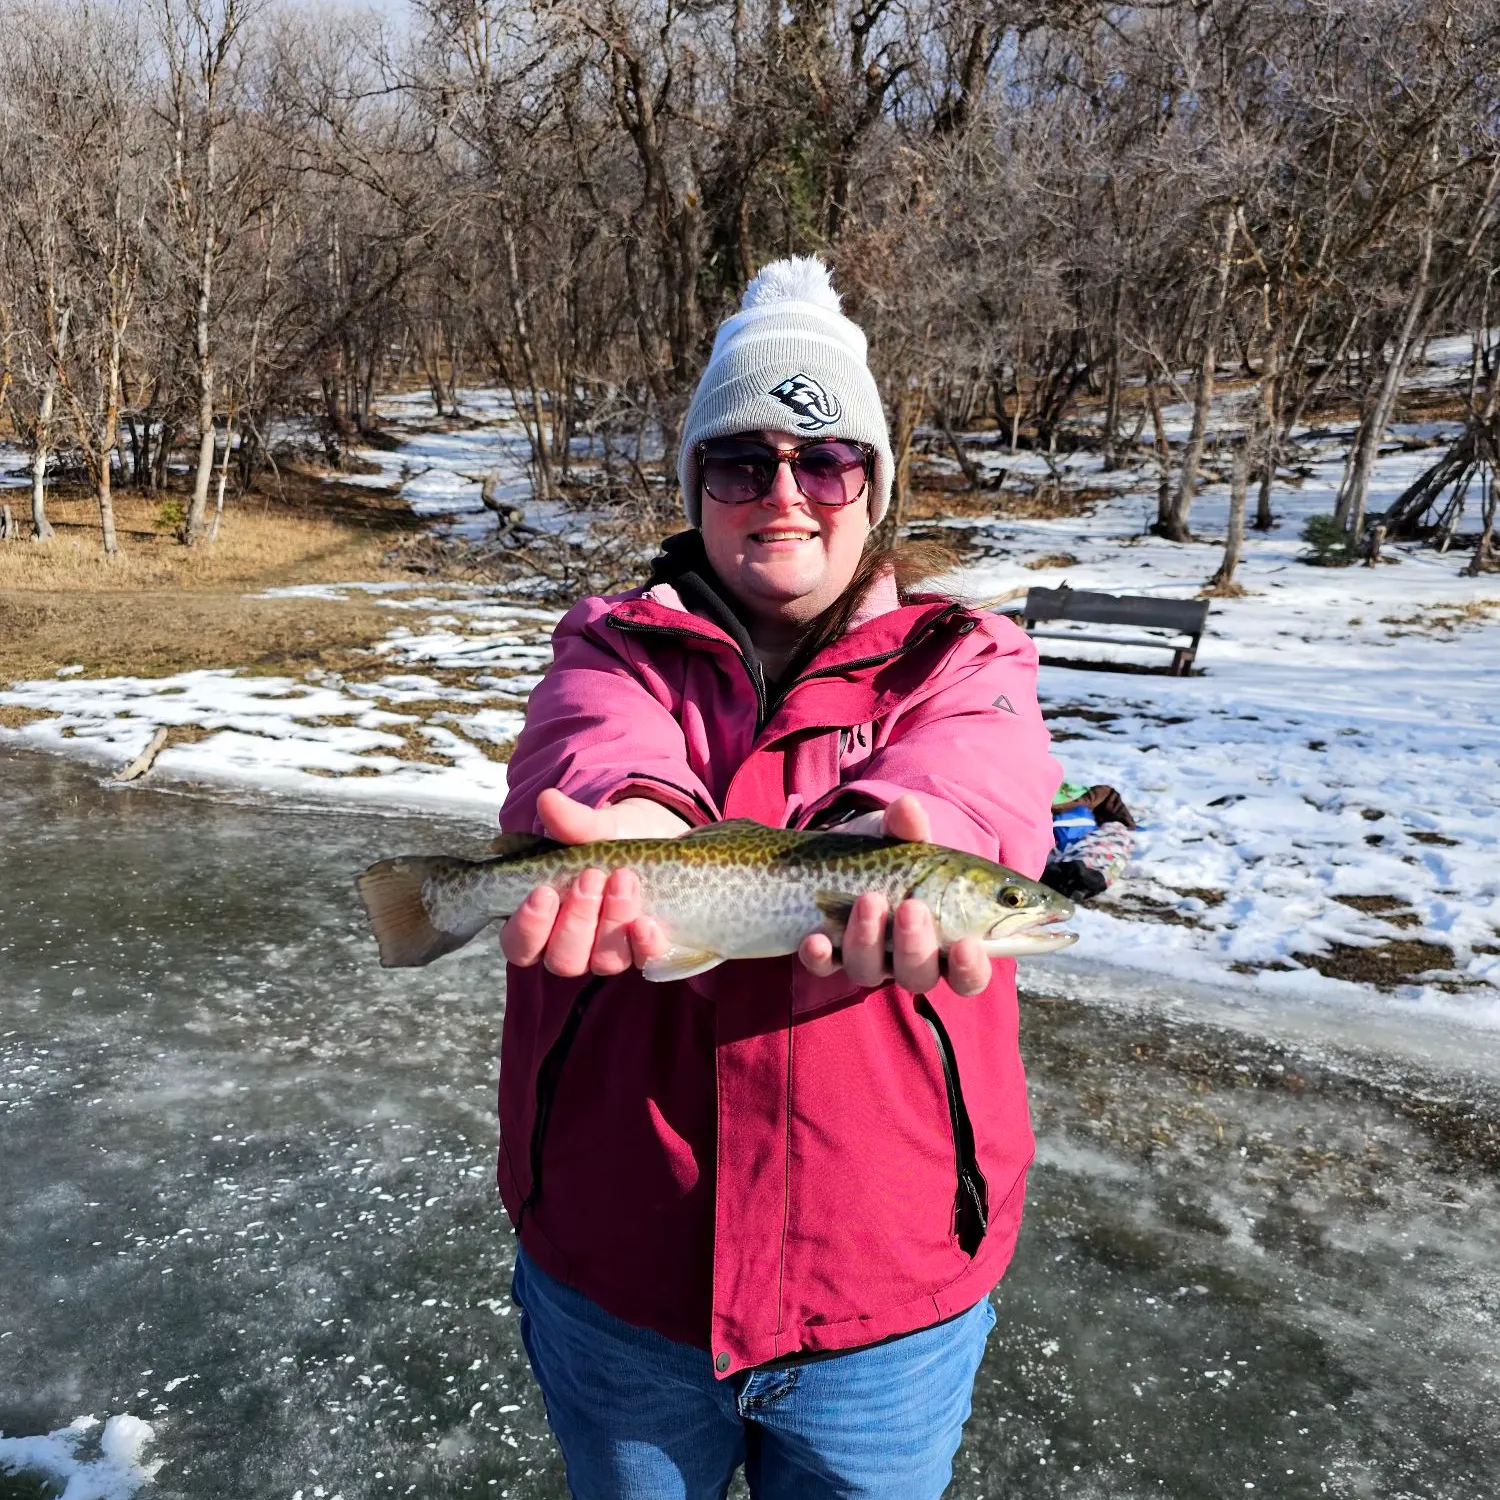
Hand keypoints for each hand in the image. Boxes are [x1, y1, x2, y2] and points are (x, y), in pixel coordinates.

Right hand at [499, 789, 688, 976]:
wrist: (656, 840)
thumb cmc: (609, 842)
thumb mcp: (592, 829)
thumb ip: (571, 822)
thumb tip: (547, 800)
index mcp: (543, 924)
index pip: (520, 946)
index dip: (528, 926)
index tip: (543, 891)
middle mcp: (573, 947)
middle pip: (563, 959)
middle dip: (576, 919)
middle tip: (591, 876)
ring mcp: (610, 952)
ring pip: (603, 962)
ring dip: (611, 922)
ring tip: (622, 879)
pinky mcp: (646, 949)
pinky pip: (645, 959)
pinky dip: (644, 943)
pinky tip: (646, 922)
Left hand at [796, 794, 992, 996]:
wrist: (834, 854)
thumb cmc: (885, 852)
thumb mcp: (899, 837)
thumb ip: (908, 829)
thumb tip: (908, 808)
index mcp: (944, 939)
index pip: (968, 973)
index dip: (971, 967)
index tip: (968, 945)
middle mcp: (907, 959)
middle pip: (919, 976)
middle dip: (916, 946)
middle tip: (911, 907)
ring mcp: (867, 959)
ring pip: (870, 972)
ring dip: (868, 939)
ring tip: (869, 899)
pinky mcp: (829, 956)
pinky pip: (824, 967)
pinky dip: (820, 956)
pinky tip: (816, 938)